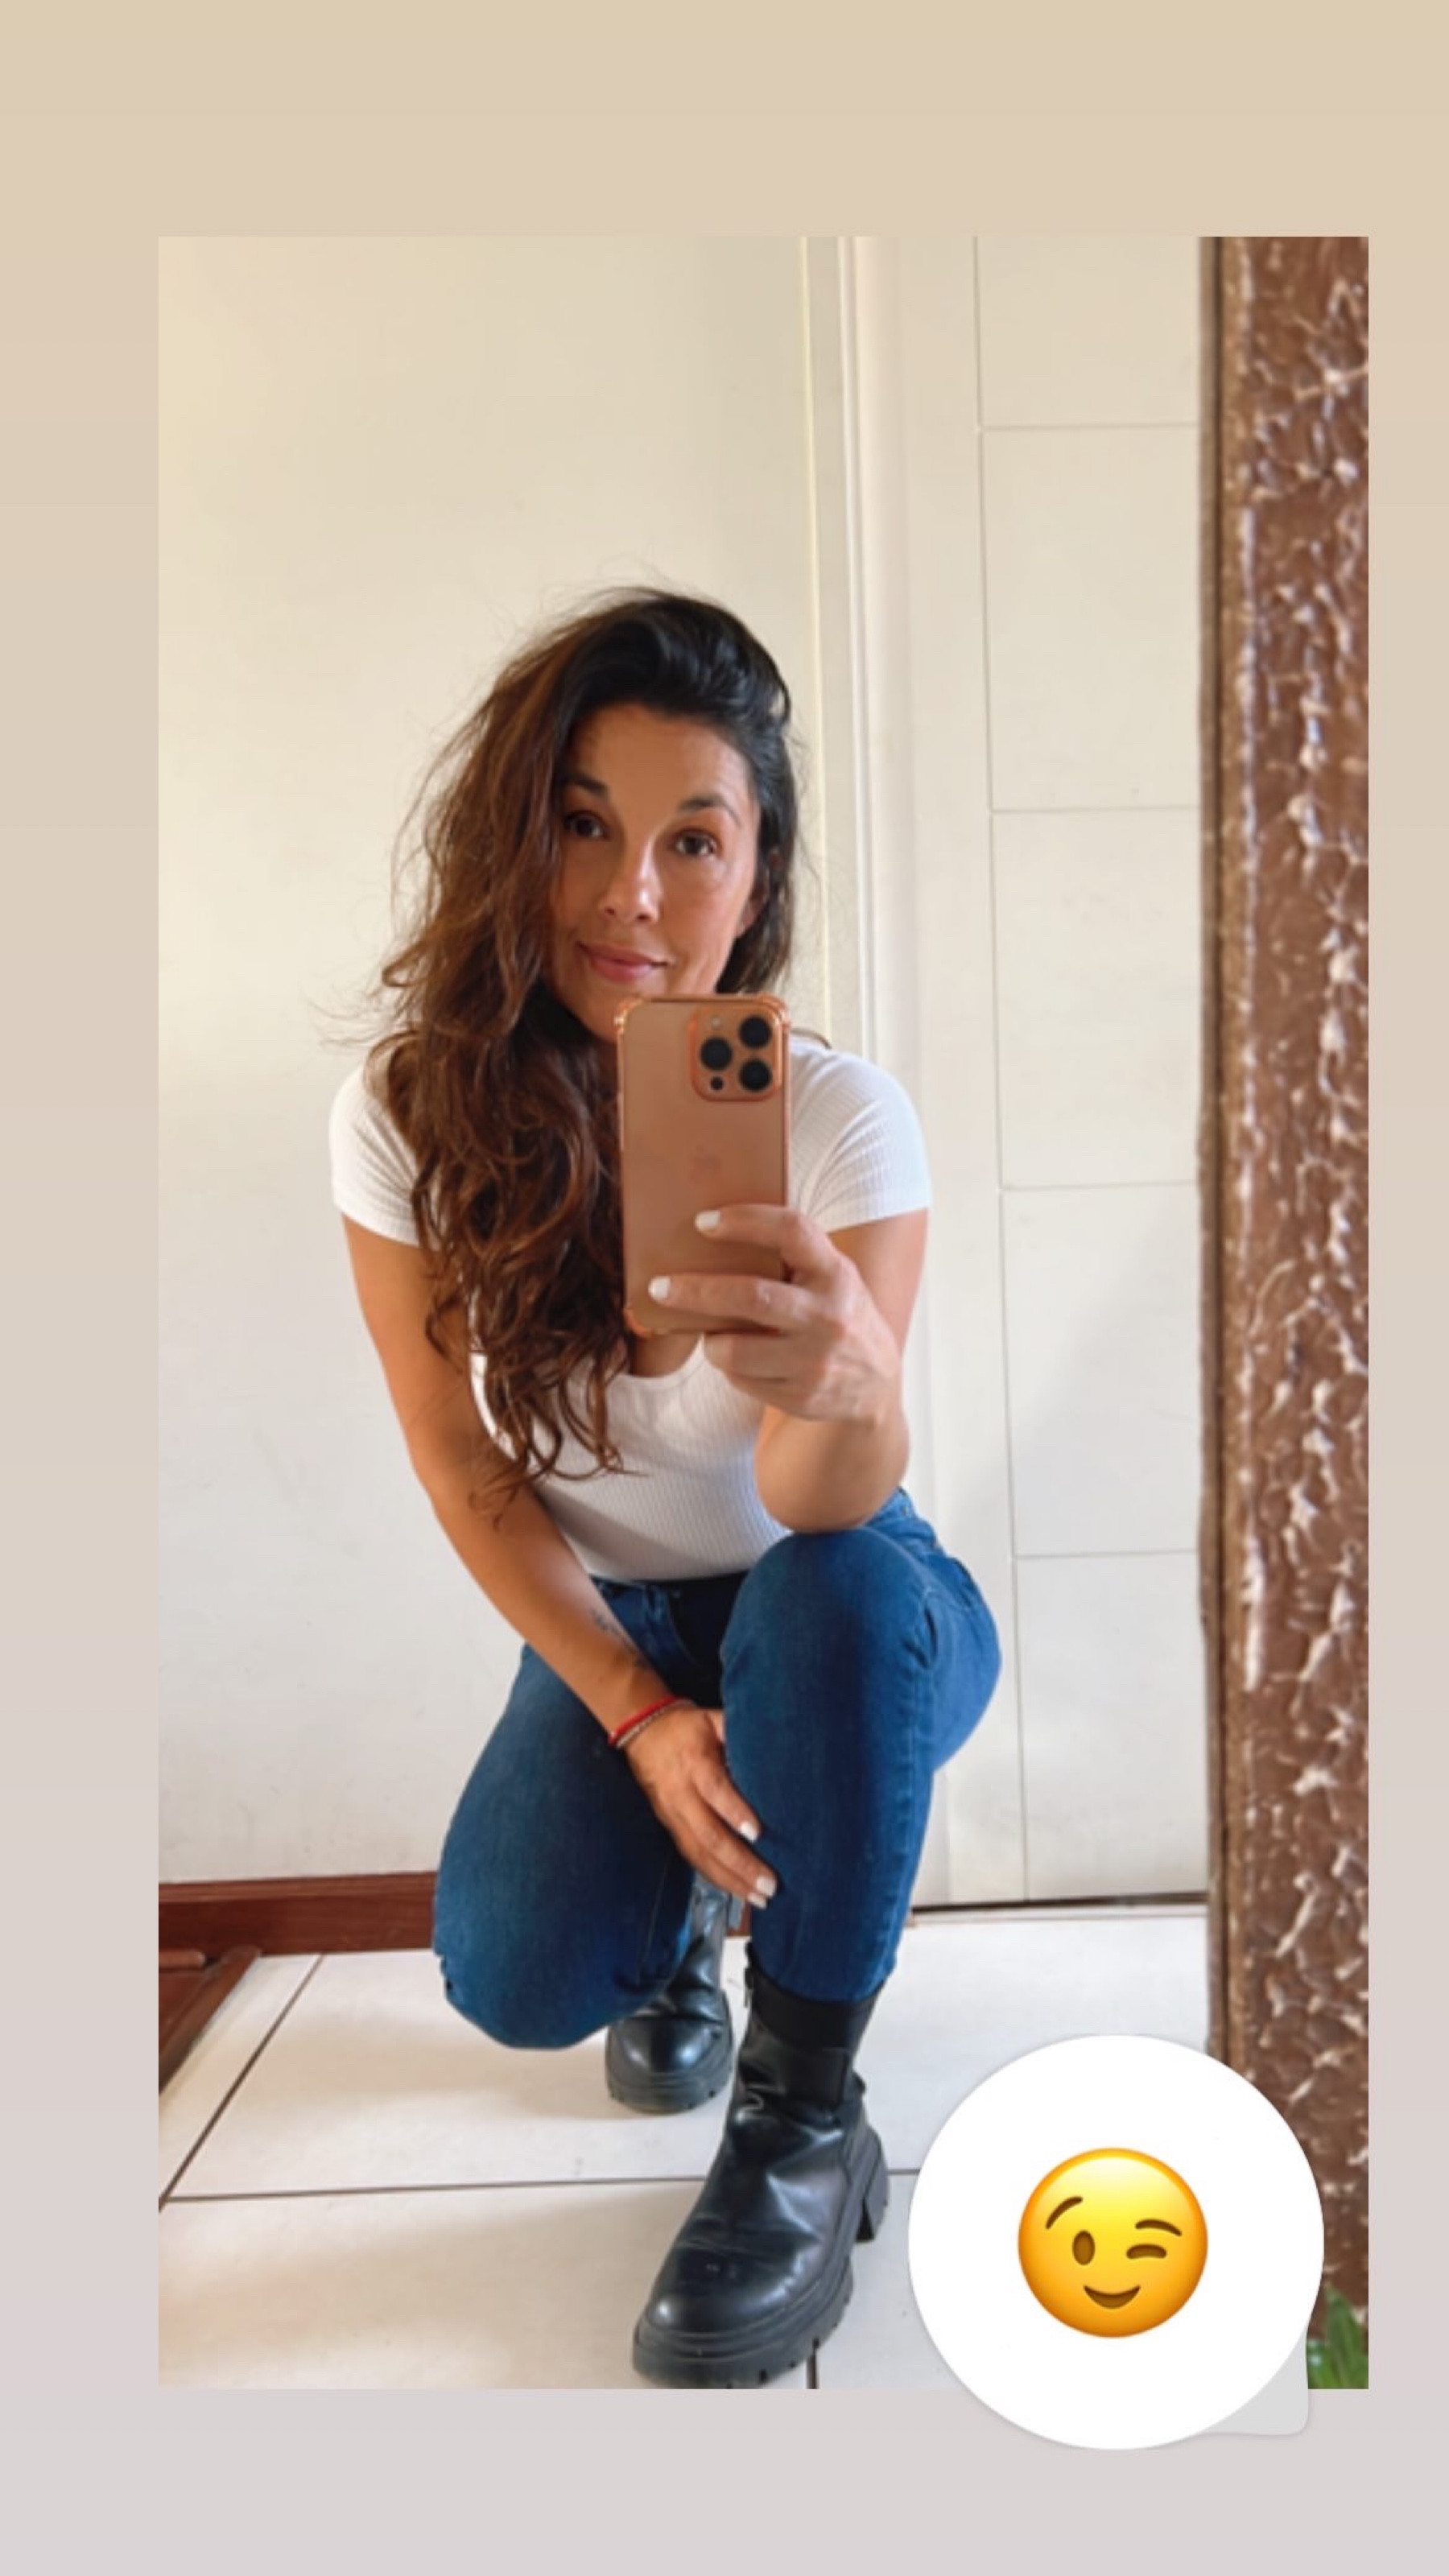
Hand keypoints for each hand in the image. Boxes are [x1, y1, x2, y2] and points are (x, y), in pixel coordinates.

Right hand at [621, 1702, 777, 1911]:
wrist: (643, 1731)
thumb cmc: (689, 1726)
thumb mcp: (713, 1719)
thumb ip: (739, 1733)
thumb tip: (779, 1746)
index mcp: (694, 1762)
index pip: (714, 1790)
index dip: (734, 1812)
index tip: (758, 1833)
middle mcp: (681, 1794)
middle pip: (708, 1833)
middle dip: (739, 1862)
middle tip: (769, 1884)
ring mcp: (672, 1815)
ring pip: (698, 1853)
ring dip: (729, 1879)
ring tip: (759, 1898)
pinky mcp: (669, 1827)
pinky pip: (691, 1857)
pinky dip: (715, 1877)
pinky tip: (737, 1891)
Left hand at [649, 1205, 901, 1423]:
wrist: (876, 1384)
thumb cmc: (838, 1314)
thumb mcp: (833, 1278)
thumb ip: (794, 1258)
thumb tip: (712, 1236)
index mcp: (836, 1273)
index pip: (791, 1231)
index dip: (745, 1221)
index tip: (703, 1222)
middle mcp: (829, 1315)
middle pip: (751, 1296)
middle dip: (696, 1291)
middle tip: (660, 1287)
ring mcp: (815, 1360)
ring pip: (735, 1349)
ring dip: (711, 1341)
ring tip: (712, 1334)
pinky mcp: (801, 1396)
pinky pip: (741, 1379)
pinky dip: (730, 1368)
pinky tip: (742, 1361)